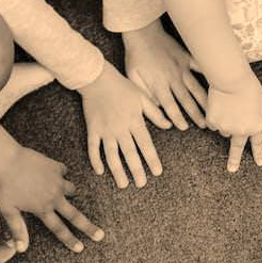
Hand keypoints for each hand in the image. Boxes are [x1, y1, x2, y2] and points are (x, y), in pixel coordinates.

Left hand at [0, 147, 102, 252]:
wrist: (7, 160)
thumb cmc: (5, 185)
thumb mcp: (9, 210)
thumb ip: (18, 229)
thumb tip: (21, 249)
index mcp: (42, 209)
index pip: (59, 229)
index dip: (70, 240)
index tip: (80, 248)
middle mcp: (54, 197)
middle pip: (75, 215)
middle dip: (88, 227)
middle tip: (100, 235)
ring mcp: (57, 182)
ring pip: (72, 190)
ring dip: (71, 193)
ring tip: (65, 193)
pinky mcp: (56, 167)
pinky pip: (64, 172)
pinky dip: (61, 174)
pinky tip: (54, 173)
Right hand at [81, 64, 170, 188]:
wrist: (97, 78)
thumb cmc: (122, 86)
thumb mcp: (142, 97)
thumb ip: (155, 113)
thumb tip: (169, 126)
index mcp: (135, 121)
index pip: (146, 144)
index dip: (152, 159)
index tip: (157, 172)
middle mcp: (120, 128)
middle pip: (130, 154)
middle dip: (136, 170)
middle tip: (141, 184)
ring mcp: (105, 130)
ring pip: (112, 155)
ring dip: (117, 171)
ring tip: (123, 184)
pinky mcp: (92, 129)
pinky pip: (93, 148)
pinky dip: (95, 160)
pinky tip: (100, 171)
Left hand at [123, 20, 207, 130]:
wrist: (142, 32)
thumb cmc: (135, 56)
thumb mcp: (132, 77)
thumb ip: (144, 94)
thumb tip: (157, 106)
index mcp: (158, 84)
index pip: (169, 105)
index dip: (177, 117)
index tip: (184, 127)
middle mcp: (173, 78)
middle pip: (186, 100)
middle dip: (196, 114)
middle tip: (205, 125)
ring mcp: (182, 67)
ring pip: (195, 87)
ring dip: (204, 101)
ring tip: (213, 110)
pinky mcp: (186, 57)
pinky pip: (200, 67)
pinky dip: (209, 74)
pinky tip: (220, 82)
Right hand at [205, 74, 261, 172]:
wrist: (232, 80)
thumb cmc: (248, 87)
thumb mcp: (258, 104)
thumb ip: (253, 118)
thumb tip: (244, 124)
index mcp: (257, 126)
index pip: (258, 143)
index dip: (259, 153)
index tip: (260, 163)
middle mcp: (242, 131)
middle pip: (237, 147)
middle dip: (234, 159)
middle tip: (232, 169)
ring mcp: (226, 128)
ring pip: (224, 129)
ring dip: (224, 121)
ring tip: (227, 105)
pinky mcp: (213, 122)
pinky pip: (213, 123)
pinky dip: (214, 115)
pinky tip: (218, 105)